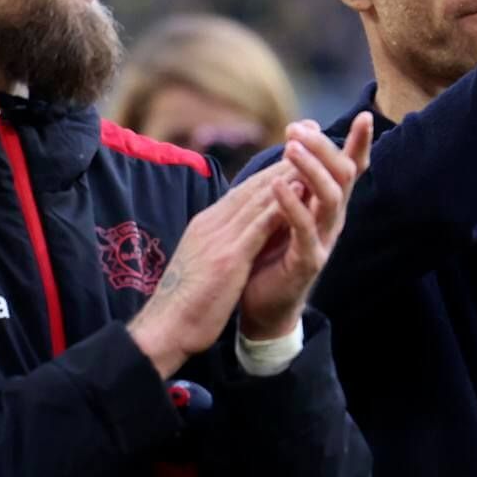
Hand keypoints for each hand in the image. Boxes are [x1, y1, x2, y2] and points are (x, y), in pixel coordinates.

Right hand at [127, 165, 290, 379]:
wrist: (164, 328)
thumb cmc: (182, 304)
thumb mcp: (200, 264)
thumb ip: (216, 245)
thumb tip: (230, 238)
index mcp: (205, 226)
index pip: (241, 194)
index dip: (267, 176)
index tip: (291, 161)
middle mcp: (212, 224)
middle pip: (252, 188)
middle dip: (281, 166)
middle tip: (309, 147)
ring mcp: (219, 238)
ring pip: (257, 199)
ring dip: (286, 177)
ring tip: (312, 159)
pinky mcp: (228, 257)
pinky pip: (259, 226)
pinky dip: (280, 205)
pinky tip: (299, 191)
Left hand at [236, 113, 372, 341]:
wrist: (262, 304)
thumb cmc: (272, 251)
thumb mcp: (286, 206)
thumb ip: (297, 172)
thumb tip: (306, 128)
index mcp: (329, 204)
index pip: (351, 168)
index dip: (360, 143)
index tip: (365, 114)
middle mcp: (333, 219)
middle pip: (343, 175)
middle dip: (323, 148)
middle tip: (297, 130)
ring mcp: (324, 239)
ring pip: (330, 196)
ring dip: (310, 168)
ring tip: (290, 148)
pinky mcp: (308, 260)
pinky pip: (305, 227)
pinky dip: (292, 202)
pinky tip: (278, 184)